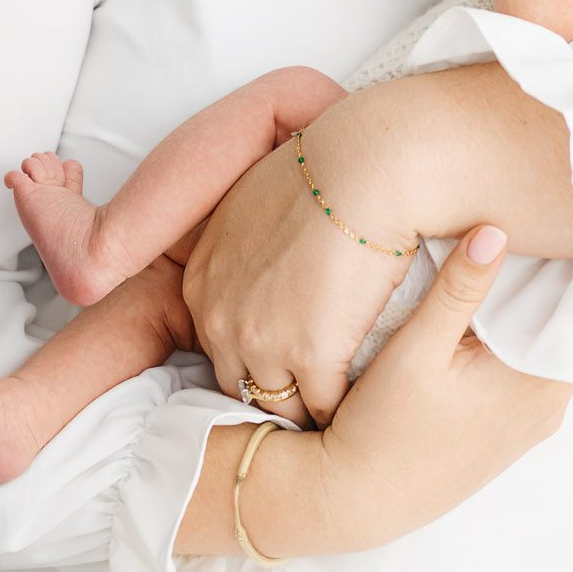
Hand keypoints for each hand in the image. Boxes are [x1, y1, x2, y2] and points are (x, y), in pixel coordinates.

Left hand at [183, 119, 414, 431]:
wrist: (364, 167)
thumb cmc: (323, 171)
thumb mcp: (254, 204)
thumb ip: (247, 251)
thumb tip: (270, 265)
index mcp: (201, 281)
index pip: (220, 343)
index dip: (259, 350)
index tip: (292, 350)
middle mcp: (218, 317)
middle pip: (242, 381)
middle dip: (279, 385)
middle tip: (318, 385)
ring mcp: (260, 340)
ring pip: (282, 404)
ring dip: (312, 403)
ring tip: (346, 400)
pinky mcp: (309, 355)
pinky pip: (325, 405)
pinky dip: (347, 402)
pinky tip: (370, 390)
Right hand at [311, 224, 572, 547]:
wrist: (359, 498)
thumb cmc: (382, 428)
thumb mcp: (415, 349)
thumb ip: (458, 290)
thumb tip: (495, 232)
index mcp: (537, 385)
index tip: (566, 226)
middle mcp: (548, 408)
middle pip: (567, 328)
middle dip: (553, 282)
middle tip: (535, 229)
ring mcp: (531, 422)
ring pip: (546, 348)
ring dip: (532, 312)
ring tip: (512, 259)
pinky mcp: (510, 429)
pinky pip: (530, 370)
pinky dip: (517, 339)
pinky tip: (489, 313)